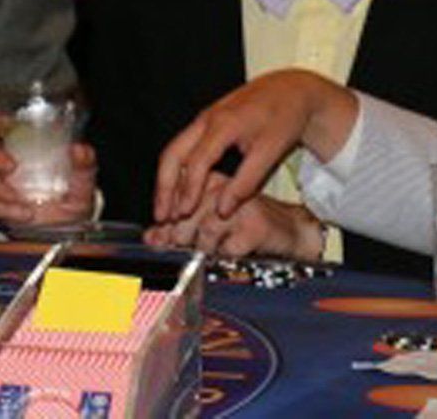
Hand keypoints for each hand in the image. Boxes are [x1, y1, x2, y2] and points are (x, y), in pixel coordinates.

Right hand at [0, 113, 95, 225]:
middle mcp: (10, 161)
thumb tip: (79, 149)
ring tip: (22, 199)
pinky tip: (24, 213)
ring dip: (0, 188)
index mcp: (28, 146)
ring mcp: (2, 183)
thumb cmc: (72, 194)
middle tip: (10, 167)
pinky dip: (6, 209)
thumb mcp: (83, 177)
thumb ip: (84, 162)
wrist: (69, 227)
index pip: (5, 126)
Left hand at [145, 172, 324, 259]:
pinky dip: (226, 258)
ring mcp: (239, 205)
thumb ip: (177, 227)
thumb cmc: (243, 224)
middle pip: (185, 217)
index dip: (164, 224)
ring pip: (206, 233)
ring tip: (211, 251)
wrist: (286, 231)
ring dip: (204, 250)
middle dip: (180, 240)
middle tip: (183, 249)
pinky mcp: (255, 226)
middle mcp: (221, 186)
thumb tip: (150, 238)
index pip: (173, 200)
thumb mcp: (206, 221)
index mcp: (205, 179)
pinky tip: (232, 252)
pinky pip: (228, 250)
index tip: (158, 239)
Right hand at [153, 69, 357, 224]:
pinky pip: (183, 148)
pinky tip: (179, 190)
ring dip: (166, 180)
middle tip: (161, 214)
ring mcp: (203, 120)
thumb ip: (246, 182)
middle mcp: (206, 120)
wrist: (289, 90)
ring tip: (164, 208)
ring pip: (174, 151)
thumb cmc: (283, 118)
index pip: (196, 161)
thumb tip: (223, 210)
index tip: (183, 213)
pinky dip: (176, 171)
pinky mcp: (206, 124)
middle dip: (163, 186)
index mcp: (223, 125)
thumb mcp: (271, 152)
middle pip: (172, 153)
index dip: (188, 189)